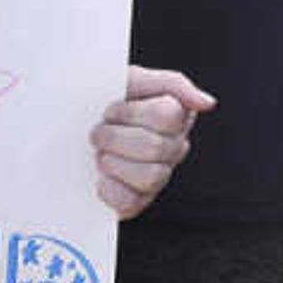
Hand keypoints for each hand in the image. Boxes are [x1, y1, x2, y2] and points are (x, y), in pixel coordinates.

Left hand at [93, 67, 214, 216]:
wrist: (75, 124)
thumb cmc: (107, 101)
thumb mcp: (134, 80)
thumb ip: (174, 84)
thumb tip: (207, 103)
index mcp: (176, 118)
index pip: (167, 117)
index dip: (130, 113)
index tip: (109, 110)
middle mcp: (173, 150)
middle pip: (155, 147)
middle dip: (115, 138)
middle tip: (98, 132)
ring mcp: (158, 178)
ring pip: (150, 176)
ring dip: (113, 162)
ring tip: (100, 154)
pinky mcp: (137, 203)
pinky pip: (130, 202)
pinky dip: (109, 189)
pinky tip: (100, 176)